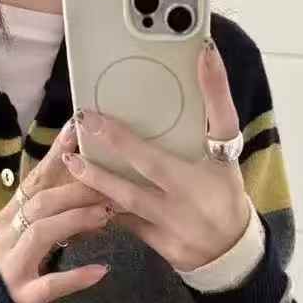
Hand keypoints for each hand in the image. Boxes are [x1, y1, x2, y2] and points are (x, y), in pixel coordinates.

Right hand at [0, 115, 115, 302]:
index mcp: (7, 219)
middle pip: (39, 204)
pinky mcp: (23, 296)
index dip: (54, 157)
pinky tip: (100, 271)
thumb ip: (61, 216)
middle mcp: (4, 238)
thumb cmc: (23, 270)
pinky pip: (51, 284)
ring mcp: (11, 267)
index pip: (32, 182)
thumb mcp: (37, 237)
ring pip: (41, 233)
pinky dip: (77, 277)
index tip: (76, 132)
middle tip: (109, 186)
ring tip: (105, 216)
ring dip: (75, 221)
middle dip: (76, 192)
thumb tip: (97, 192)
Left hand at [63, 37, 251, 271]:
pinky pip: (126, 224)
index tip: (104, 109)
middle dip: (106, 153)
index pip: (161, 152)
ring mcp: (166, 229)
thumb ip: (218, 103)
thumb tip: (206, 54)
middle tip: (81, 123)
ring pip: (124, 205)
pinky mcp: (157, 245)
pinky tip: (84, 191)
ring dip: (96, 183)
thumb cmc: (226, 191)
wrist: (231, 249)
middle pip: (134, 182)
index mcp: (195, 179)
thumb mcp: (229, 148)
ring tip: (71, 161)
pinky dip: (106, 207)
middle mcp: (179, 207)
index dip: (130, 134)